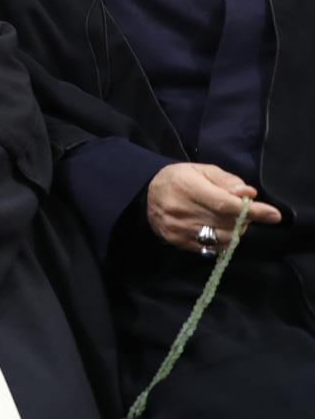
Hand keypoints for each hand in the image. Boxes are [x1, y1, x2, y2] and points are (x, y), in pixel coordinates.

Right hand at [145, 163, 279, 252]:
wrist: (145, 194)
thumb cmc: (178, 179)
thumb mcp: (202, 170)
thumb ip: (227, 181)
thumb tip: (248, 194)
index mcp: (188, 187)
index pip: (224, 203)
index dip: (251, 210)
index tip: (273, 215)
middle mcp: (181, 210)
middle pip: (226, 222)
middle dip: (244, 219)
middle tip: (243, 212)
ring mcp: (178, 228)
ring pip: (221, 238)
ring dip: (234, 231)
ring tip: (230, 221)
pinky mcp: (177, 241)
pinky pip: (210, 248)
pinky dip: (222, 242)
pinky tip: (219, 231)